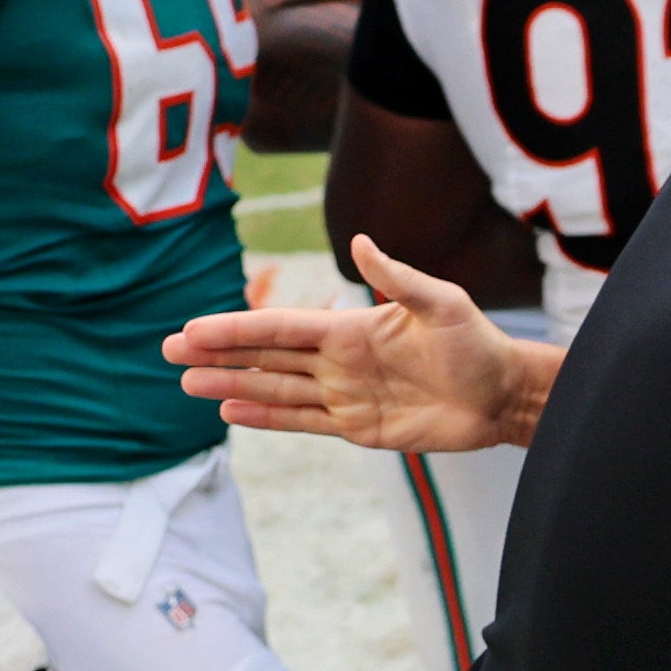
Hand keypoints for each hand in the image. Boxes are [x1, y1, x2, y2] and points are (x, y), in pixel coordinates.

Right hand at [164, 236, 540, 452]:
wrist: (503, 394)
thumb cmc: (476, 343)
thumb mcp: (441, 303)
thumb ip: (397, 277)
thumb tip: (358, 241)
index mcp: (350, 327)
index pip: (280, 328)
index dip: (236, 328)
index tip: (194, 327)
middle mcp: (338, 361)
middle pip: (265, 357)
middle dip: (217, 354)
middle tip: (168, 350)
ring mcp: (344, 396)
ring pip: (274, 391)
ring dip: (231, 387)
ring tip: (188, 383)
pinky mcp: (358, 429)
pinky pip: (302, 423)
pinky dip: (266, 419)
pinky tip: (231, 414)